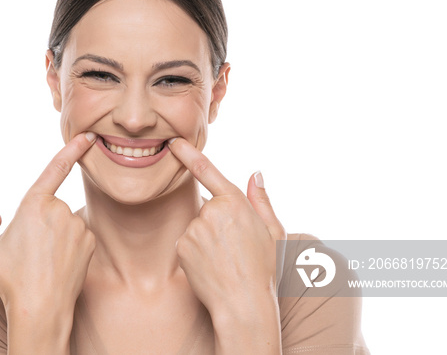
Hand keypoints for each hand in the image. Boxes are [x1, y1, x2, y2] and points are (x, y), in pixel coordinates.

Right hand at [0, 132, 97, 318]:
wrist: (40, 309)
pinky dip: (68, 247)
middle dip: (39, 223)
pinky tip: (57, 265)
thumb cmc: (10, 278)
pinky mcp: (90, 242)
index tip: (87, 136)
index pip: (55, 168)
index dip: (72, 149)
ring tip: (41, 262)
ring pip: (63, 224)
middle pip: (49, 208)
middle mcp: (60, 210)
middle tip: (28, 252)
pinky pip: (76, 238)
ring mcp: (78, 226)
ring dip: (54, 236)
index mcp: (34, 204)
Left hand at [169, 138, 285, 321]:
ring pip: (197, 227)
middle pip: (208, 209)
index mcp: (235, 203)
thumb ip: (260, 200)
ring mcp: (194, 229)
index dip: (188, 153)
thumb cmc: (264, 269)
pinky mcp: (182, 246)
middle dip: (218, 224)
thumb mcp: (273, 232)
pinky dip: (196, 252)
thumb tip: (255, 174)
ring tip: (224, 261)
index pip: (206, 171)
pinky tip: (211, 266)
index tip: (174, 141)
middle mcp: (211, 212)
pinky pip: (187, 243)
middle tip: (234, 249)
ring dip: (207, 239)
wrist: (244, 304)